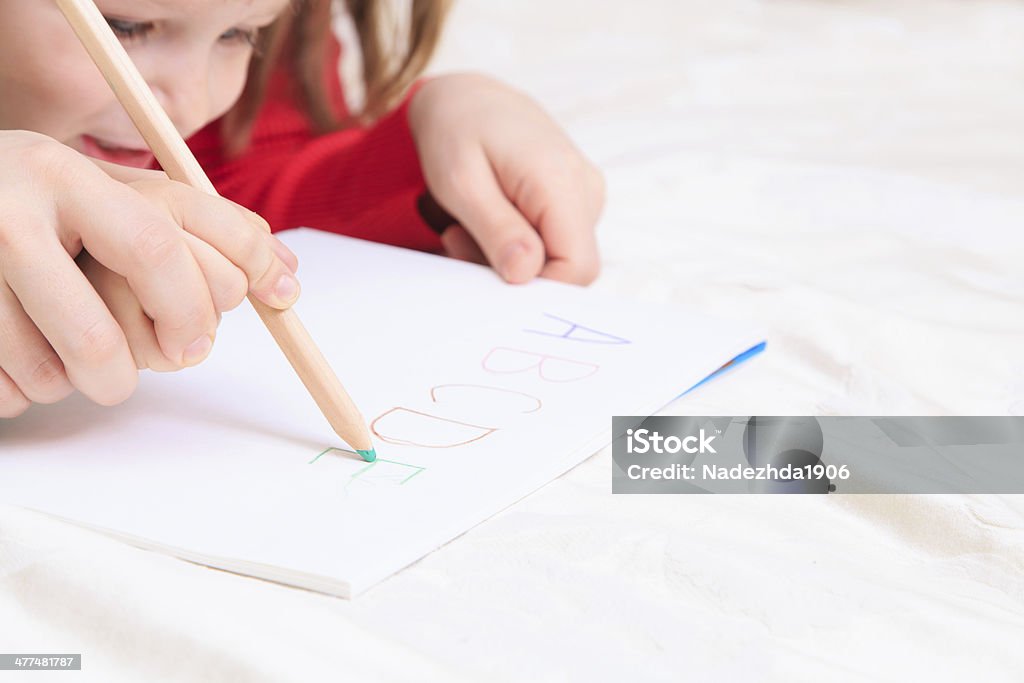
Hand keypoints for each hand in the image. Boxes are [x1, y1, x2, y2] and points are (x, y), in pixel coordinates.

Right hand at [0, 131, 298, 416]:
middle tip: (180, 355)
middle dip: (163, 347)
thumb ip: (195, 227)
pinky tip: (25, 364)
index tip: (239, 321)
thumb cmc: (40, 211)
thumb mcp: (110, 198)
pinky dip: (28, 394)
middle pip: (111, 317)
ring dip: (92, 381)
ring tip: (89, 361)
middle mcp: (12, 210)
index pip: (159, 240)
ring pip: (64, 366)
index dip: (211, 291)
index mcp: (67, 175)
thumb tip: (286, 276)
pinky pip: (9, 388)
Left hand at [408, 73, 604, 284]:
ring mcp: (586, 193)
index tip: (488, 272)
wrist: (466, 97)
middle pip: (570, 267)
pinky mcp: (576, 199)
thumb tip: (527, 273)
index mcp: (561, 180)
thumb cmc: (456, 131)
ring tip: (469, 226)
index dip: (537, 287)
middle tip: (460, 242)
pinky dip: (519, 244)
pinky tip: (489, 220)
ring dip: (512, 258)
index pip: (578, 267)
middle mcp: (585, 187)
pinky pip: (555, 243)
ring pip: (560, 258)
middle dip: (516, 272)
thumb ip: (497, 229)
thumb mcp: (460, 182)